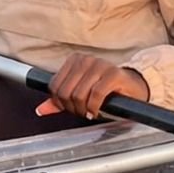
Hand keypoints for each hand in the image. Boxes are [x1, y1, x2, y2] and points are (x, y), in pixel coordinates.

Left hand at [36, 57, 150, 120]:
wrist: (133, 89)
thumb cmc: (105, 91)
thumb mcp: (80, 95)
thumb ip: (60, 101)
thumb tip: (40, 110)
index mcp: (74, 61)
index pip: (54, 86)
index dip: (60, 103)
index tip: (71, 108)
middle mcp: (86, 60)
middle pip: (65, 92)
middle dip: (72, 108)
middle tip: (82, 112)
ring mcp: (100, 65)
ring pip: (79, 94)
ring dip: (83, 110)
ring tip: (90, 112)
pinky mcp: (113, 74)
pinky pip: (96, 94)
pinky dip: (94, 107)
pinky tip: (97, 111)